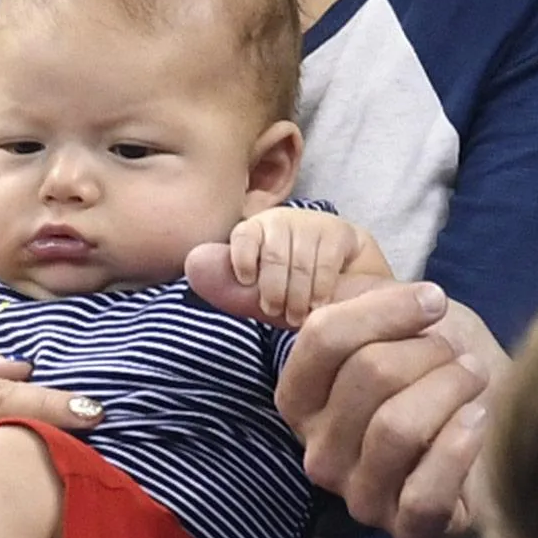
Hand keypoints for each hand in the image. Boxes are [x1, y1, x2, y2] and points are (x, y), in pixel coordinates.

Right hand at [187, 249, 507, 537]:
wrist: (503, 418)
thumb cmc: (432, 361)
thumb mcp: (369, 311)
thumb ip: (290, 287)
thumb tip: (193, 259)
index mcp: (299, 398)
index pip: (323, 337)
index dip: (385, 309)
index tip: (431, 299)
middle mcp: (319, 451)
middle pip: (370, 375)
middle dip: (429, 351)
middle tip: (457, 353)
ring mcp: (361, 497)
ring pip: (398, 426)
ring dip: (452, 389)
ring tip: (473, 380)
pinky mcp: (408, 532)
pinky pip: (425, 492)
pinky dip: (462, 446)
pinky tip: (479, 420)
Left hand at [227, 207, 383, 326]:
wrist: (345, 278)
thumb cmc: (293, 287)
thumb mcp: (260, 289)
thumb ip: (230, 284)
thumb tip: (193, 264)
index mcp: (256, 229)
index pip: (244, 235)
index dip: (243, 257)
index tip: (247, 280)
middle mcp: (283, 220)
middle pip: (274, 254)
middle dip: (274, 289)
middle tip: (278, 313)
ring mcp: (313, 224)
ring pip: (301, 262)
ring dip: (298, 296)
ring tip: (297, 317)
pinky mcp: (340, 232)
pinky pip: (327, 263)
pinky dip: (321, 289)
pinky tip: (319, 304)